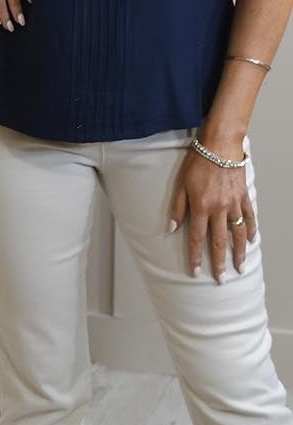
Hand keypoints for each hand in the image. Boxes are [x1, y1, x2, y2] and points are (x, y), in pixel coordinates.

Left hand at [169, 147, 254, 278]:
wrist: (220, 144)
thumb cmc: (197, 162)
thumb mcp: (180, 184)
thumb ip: (177, 208)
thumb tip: (170, 228)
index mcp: (200, 207)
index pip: (196, 238)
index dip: (195, 256)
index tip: (195, 272)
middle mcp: (219, 209)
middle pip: (219, 241)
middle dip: (220, 263)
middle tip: (221, 279)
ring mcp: (234, 203)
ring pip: (238, 233)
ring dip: (240, 252)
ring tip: (240, 267)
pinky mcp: (244, 195)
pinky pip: (250, 216)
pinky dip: (252, 229)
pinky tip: (253, 240)